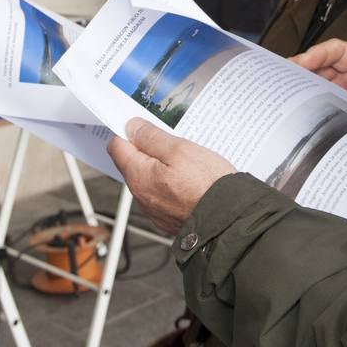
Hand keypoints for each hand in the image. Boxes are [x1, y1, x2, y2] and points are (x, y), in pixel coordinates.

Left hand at [108, 118, 235, 235]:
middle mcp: (142, 196)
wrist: (230, 221)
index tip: (142, 125)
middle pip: (133, 163)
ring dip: (161, 166)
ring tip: (187, 161)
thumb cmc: (209, 186)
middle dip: (148, 149)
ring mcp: (155, 209)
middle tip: (172, 142)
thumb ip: (151, 137)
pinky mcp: (169, 217)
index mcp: (139, 177)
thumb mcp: (180, 149)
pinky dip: (171, 183)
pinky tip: (190, 179)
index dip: (128, 132)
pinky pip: (163, 193)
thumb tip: (131, 127)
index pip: (117, 146)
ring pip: (149, 178)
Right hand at [291, 39, 346, 136]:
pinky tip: (295, 112)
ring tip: (282, 96)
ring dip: (299, 88)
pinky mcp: (341, 113)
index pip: (338, 52)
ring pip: (316, 86)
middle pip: (320, 67)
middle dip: (300, 70)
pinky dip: (306, 107)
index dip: (318, 53)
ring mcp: (345, 96)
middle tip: (281, 81)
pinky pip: (320, 106)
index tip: (301, 62)